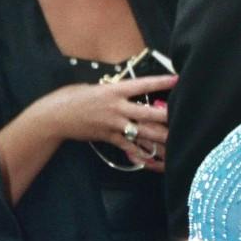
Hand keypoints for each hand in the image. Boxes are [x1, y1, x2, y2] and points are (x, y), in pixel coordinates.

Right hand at [36, 74, 174, 172]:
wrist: (55, 116)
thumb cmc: (73, 97)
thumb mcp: (95, 87)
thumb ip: (114, 90)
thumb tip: (131, 91)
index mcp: (114, 90)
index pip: (142, 85)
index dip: (161, 82)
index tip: (177, 79)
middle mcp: (117, 108)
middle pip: (148, 113)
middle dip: (168, 116)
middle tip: (186, 118)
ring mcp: (114, 124)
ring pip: (143, 133)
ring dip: (162, 139)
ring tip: (178, 143)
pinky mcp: (109, 138)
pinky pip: (130, 148)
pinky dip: (144, 155)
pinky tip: (156, 162)